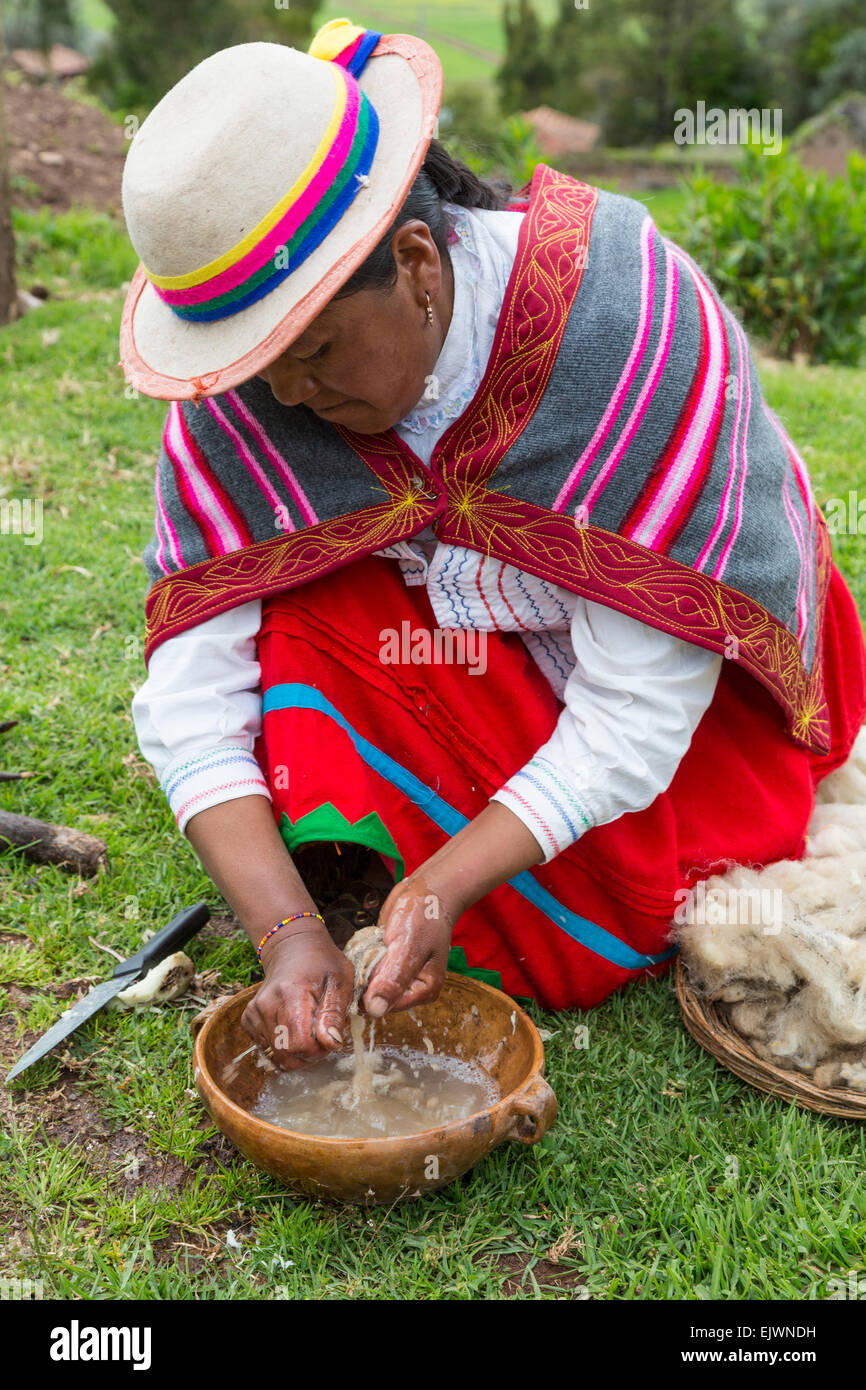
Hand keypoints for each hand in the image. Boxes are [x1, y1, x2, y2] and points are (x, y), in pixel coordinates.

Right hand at [241, 927, 354, 1069]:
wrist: (293, 948)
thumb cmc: (322, 964)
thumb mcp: (340, 982)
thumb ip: (334, 1014)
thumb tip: (331, 1044)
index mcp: (290, 994)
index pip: (300, 1044)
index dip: (319, 1050)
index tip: (329, 1038)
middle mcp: (266, 1004)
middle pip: (285, 1053)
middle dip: (307, 1055)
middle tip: (321, 1038)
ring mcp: (254, 1012)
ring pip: (275, 1055)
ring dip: (295, 1052)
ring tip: (309, 1031)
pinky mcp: (249, 1019)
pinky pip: (266, 1048)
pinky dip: (282, 1046)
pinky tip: (293, 1028)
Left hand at [362, 875, 453, 1017]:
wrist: (426, 891)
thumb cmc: (424, 916)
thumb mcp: (408, 946)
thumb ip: (393, 979)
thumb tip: (375, 1011)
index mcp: (424, 991)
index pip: (386, 1006)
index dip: (371, 990)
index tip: (371, 965)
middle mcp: (412, 988)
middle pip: (375, 996)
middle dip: (368, 975)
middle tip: (379, 949)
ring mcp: (399, 976)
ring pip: (368, 982)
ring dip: (365, 963)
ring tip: (380, 943)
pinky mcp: (388, 964)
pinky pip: (367, 968)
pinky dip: (365, 955)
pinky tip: (375, 941)